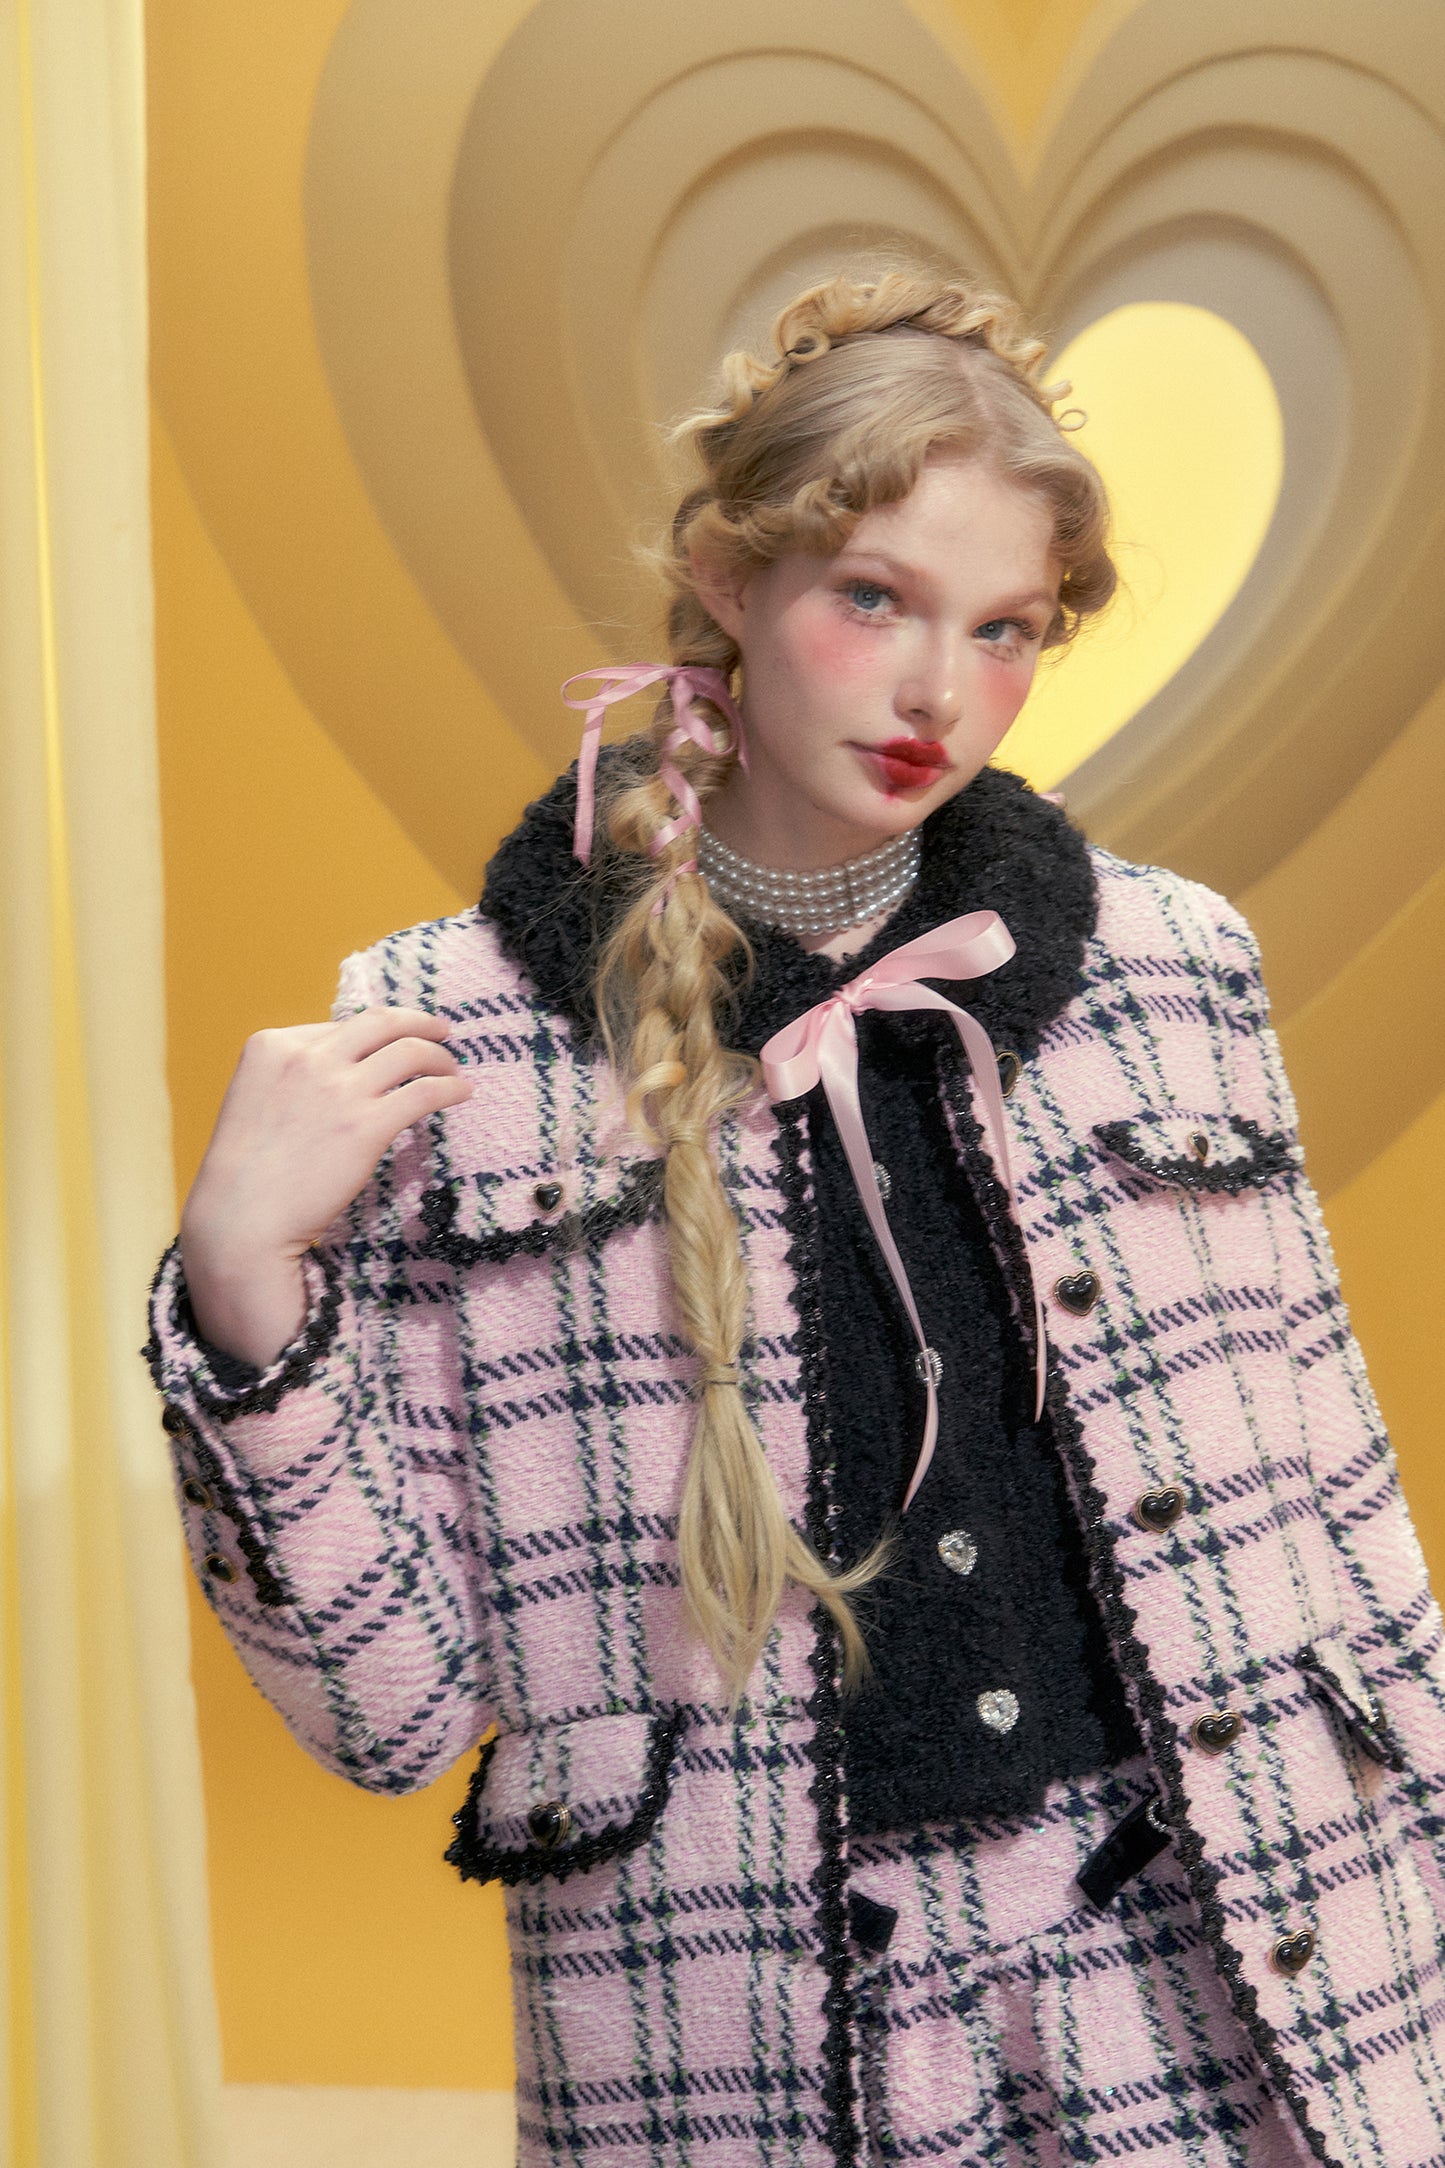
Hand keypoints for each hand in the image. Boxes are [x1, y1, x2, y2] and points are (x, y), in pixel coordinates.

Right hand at [178, 1006, 471, 1367]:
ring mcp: (338, 1089)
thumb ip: (293, 1077)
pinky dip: (450, 1087)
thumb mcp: (256, 1100)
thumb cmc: (245, 1173)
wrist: (241, 1220)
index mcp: (272, 1045)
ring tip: (454, 1069)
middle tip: (442, 1031)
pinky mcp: (366, 1126)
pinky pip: (425, 1092)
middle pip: (381, 1022)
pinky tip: (461, 1093)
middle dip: (419, 1022)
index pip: (339, 1026)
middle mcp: (306, 1057)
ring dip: (441, 1056)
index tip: (392, 1044)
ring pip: (410, 1052)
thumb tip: (345, 1067)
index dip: (373, 1035)